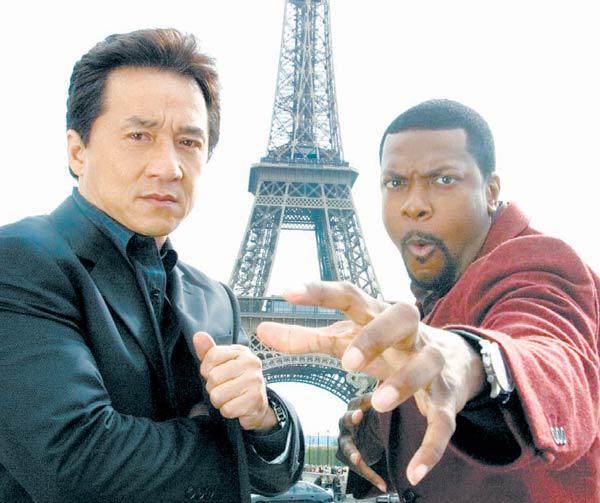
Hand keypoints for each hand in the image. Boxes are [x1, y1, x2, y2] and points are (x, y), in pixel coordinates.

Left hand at [193, 331, 276, 430]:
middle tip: (224, 389)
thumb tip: (198, 336)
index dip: (207, 370)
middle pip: (213, 377)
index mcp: (242, 351)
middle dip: (213, 388)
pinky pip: (227, 409)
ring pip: (217, 395)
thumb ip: (208, 351)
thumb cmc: (236, 382)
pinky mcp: (256, 400)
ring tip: (230, 398)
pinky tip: (236, 406)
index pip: (212, 356)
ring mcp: (255, 381)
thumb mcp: (222, 364)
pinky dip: (228, 411)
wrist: (257, 404)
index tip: (216, 374)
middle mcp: (251, 362)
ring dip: (219, 402)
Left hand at [257, 281, 484, 484]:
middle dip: (376, 337)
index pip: (350, 295)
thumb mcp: (347, 338)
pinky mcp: (446, 396)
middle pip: (401, 317)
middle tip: (347, 362)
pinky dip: (432, 447)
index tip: (287, 293)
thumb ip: (305, 337)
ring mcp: (431, 361)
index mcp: (377, 314)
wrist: (453, 356)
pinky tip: (414, 473)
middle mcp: (408, 332)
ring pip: (426, 363)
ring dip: (405, 381)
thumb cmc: (387, 344)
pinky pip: (444, 421)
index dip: (320, 293)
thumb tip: (262, 330)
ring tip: (379, 402)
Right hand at [337, 393, 386, 492]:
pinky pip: (360, 466)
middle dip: (350, 419)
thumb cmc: (378, 413)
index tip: (361, 411)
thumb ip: (390, 395)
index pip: (357, 402)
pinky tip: (383, 485)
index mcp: (358, 405)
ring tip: (357, 459)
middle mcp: (349, 421)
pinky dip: (371, 475)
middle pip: (346, 420)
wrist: (371, 433)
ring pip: (347, 446)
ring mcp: (348, 438)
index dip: (359, 405)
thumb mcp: (382, 404)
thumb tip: (404, 385)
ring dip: (352, 453)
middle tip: (357, 417)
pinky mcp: (352, 455)